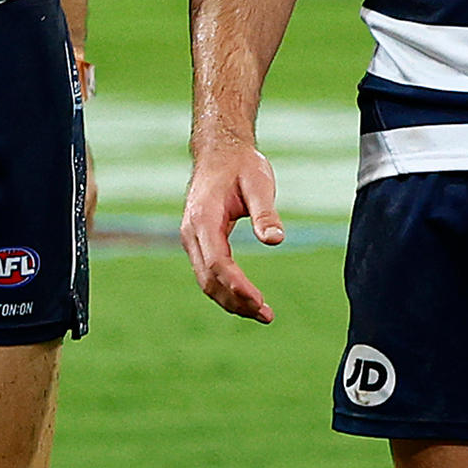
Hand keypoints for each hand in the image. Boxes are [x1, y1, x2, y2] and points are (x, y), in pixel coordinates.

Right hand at [180, 131, 284, 321]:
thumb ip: (265, 213)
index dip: (236, 285)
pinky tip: (248, 299)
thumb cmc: (241, 165)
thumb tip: (275, 240)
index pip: (217, 262)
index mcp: (203, 218)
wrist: (218, 152)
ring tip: (263, 314)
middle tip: (267, 315)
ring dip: (231, 301)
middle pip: (208, 279)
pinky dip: (227, 291)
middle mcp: (191, 233)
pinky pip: (208, 274)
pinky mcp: (199, 243)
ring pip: (206, 281)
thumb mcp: (259, 183)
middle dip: (236, 301)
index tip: (259, 301)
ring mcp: (192, 239)